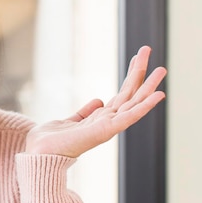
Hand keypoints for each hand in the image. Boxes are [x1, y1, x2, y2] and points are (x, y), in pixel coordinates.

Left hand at [25, 46, 166, 157]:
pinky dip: (145, 106)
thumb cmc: (49, 142)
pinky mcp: (106, 130)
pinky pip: (130, 116)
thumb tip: (98, 100)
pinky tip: (159, 94)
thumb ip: (84, 112)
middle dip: (139, 71)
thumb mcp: (69, 121)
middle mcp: (108, 122)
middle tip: (147, 48)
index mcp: (100, 119)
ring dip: (149, 86)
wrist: (39, 154)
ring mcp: (109, 127)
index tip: (137, 57)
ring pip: (134, 102)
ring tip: (162, 69)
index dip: (130, 76)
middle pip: (129, 93)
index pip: (122, 94)